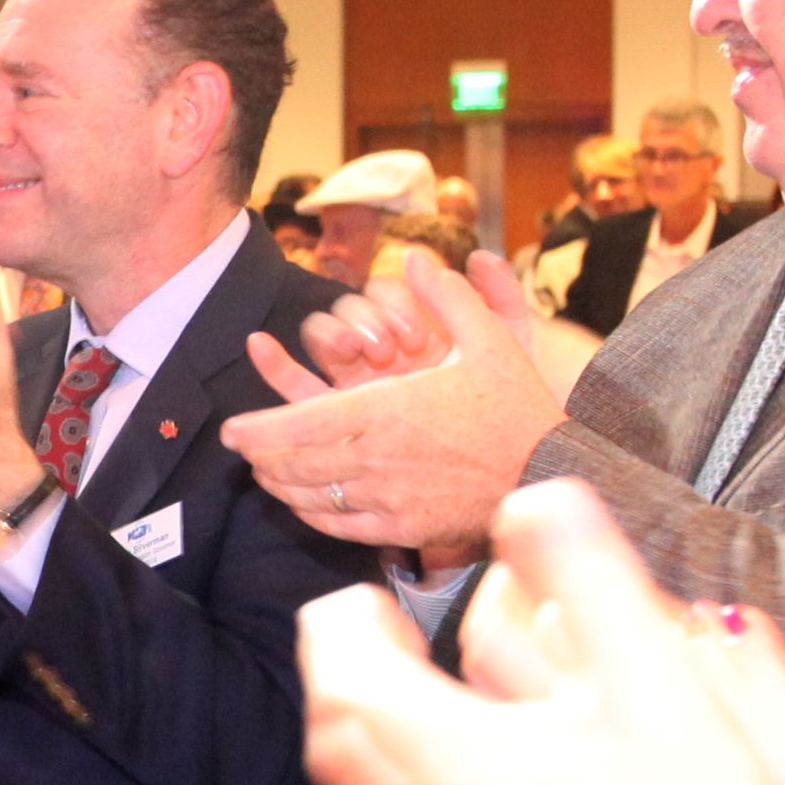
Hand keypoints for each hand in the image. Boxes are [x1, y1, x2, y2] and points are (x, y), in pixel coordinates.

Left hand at [233, 249, 569, 565]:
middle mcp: (378, 458)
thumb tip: (417, 255)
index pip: (302, 424)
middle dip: (260, 457)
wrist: (553, 476)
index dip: (259, 430)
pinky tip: (305, 503)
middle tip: (242, 448)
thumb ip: (449, 296)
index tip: (232, 430)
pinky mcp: (403, 530)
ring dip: (281, 485)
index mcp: (388, 411)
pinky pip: (340, 526)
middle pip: (295, 464)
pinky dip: (313, 514)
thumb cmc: (519, 408)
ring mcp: (388, 499)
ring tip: (266, 471)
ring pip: (312, 497)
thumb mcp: (491, 340)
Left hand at [298, 479, 784, 784]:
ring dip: (363, 744)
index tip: (369, 598)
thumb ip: (587, 573)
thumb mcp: (656, 673)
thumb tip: (535, 499)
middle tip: (382, 638)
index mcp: (454, 757)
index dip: (340, 625)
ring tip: (404, 708)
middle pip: (338, 738)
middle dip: (345, 676)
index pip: (343, 676)